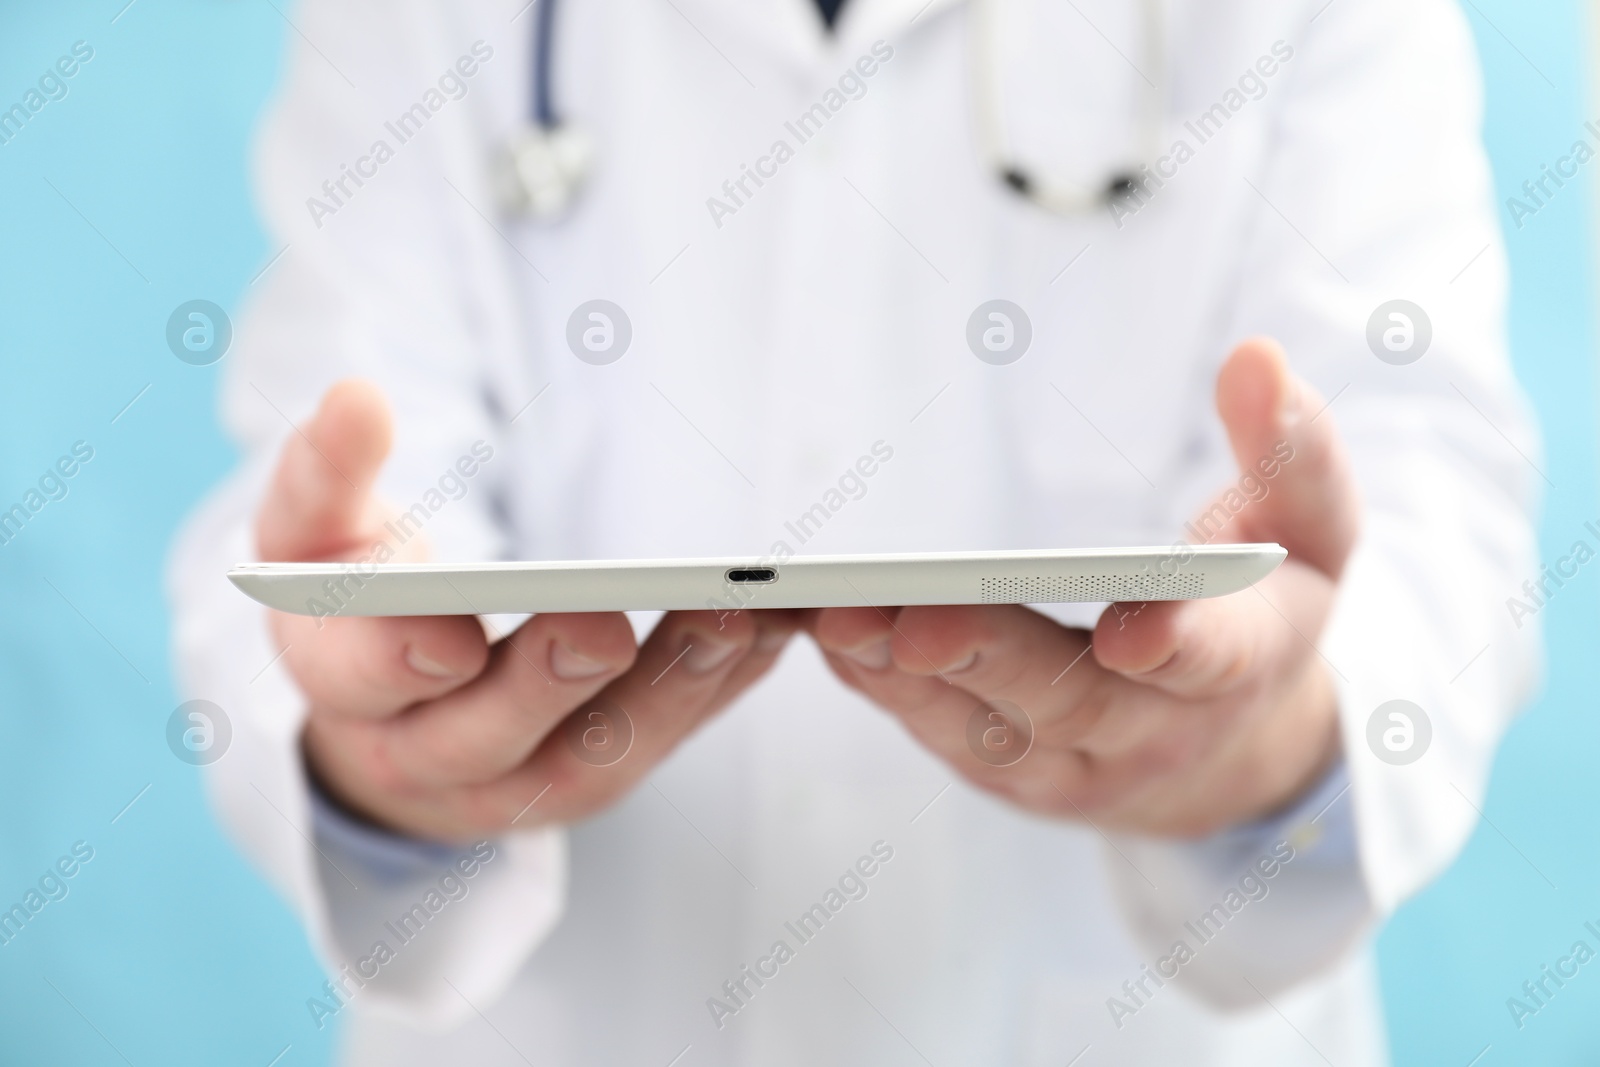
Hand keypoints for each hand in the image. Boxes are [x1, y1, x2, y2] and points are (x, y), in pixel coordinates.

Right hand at [259, 381, 798, 840]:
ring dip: (663, 697)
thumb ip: (326, 467)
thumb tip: (353, 396)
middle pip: (484, 734)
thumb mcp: (316, 531)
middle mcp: (423, 751)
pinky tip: (771, 636)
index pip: (359, 677)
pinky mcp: (586, 781)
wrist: (386, 714)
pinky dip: (713, 696)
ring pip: (588, 759)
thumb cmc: (356, 599)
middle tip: (605, 626)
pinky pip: (654, 748)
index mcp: (342, 680)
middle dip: (544, 682)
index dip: (398, 657)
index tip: (448, 635)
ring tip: (732, 624)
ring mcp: (511, 782)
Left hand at [809, 338, 1356, 835]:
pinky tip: (831, 635)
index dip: (1176, 644)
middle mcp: (1155, 730)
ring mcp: (1075, 766)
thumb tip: (1258, 358)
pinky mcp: (1008, 775)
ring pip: (986, 730)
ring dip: (908, 680)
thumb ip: (1291, 448)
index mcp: (1243, 663)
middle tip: (916, 621)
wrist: (1229, 753)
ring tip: (838, 617)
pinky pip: (938, 734)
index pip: (1213, 657)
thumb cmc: (1263, 612)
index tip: (1131, 629)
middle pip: (1068, 700)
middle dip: (991, 658)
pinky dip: (882, 689)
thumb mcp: (1308, 531)